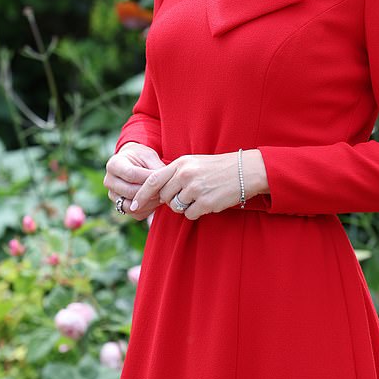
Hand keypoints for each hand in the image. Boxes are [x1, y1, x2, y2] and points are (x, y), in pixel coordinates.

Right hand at [103, 142, 163, 220]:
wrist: (133, 164)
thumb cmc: (142, 158)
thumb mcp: (149, 156)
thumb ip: (155, 168)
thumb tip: (166, 181)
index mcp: (114, 164)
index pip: (131, 174)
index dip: (148, 178)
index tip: (163, 177)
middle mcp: (109, 181)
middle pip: (130, 191)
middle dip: (150, 191)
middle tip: (165, 189)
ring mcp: (113, 195)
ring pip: (131, 206)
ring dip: (149, 203)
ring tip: (162, 196)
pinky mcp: (120, 206)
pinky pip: (135, 214)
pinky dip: (148, 209)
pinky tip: (157, 201)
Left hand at [129, 149, 268, 220]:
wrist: (244, 171)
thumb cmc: (218, 168)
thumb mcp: (194, 163)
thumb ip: (175, 174)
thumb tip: (157, 191)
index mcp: (181, 163)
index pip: (153, 180)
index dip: (142, 195)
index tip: (134, 206)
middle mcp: (185, 175)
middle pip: (164, 197)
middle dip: (171, 200)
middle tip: (187, 195)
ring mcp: (195, 189)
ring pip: (176, 207)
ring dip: (185, 206)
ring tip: (200, 196)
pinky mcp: (205, 202)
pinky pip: (190, 214)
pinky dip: (197, 212)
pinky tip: (208, 201)